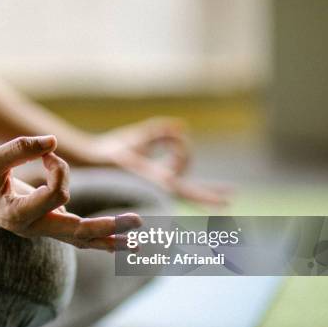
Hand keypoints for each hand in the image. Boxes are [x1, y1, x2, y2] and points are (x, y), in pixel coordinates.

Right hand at [0, 135, 141, 250]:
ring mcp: (42, 230)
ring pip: (81, 240)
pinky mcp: (48, 225)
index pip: (55, 195)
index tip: (47, 153)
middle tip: (139, 222)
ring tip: (139, 245)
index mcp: (17, 215)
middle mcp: (33, 228)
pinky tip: (122, 243)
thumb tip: (52, 140)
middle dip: (108, 226)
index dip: (58, 169)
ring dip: (111, 239)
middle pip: (78, 232)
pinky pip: (78, 236)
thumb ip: (21, 147)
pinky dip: (100, 239)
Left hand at [89, 117, 228, 205]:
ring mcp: (160, 187)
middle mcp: (161, 185)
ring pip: (189, 186)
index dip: (191, 157)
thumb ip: (162, 133)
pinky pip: (178, 173)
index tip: (178, 132)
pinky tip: (178, 151)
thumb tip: (182, 127)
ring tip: (177, 147)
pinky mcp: (156, 183)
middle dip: (212, 194)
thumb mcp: (142, 137)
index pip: (185, 176)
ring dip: (188, 161)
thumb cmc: (112, 150)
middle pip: (192, 192)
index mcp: (159, 176)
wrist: (95, 158)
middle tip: (231, 199)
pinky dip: (181, 156)